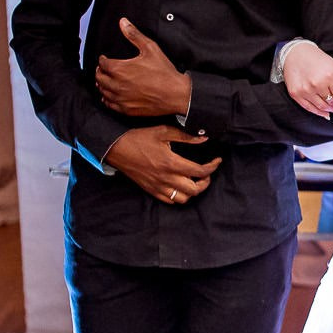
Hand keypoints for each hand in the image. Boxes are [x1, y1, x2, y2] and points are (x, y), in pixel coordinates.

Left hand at [96, 19, 191, 117]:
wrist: (176, 94)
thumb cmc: (164, 72)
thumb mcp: (150, 48)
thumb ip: (134, 35)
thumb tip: (123, 22)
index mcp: (119, 69)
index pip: (102, 63)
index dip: (103, 59)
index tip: (105, 59)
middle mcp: (117, 85)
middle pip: (99, 77)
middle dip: (100, 71)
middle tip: (104, 69)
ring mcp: (121, 99)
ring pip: (102, 91)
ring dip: (102, 84)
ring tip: (106, 80)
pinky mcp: (126, 109)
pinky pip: (109, 104)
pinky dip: (107, 98)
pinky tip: (110, 95)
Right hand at [104, 126, 221, 205]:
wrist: (116, 148)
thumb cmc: (139, 137)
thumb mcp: (163, 132)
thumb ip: (185, 136)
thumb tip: (204, 138)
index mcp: (171, 163)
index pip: (200, 171)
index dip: (213, 167)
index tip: (217, 161)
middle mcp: (166, 178)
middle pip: (195, 190)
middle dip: (205, 182)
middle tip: (206, 172)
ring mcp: (158, 186)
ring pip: (183, 198)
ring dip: (193, 191)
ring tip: (194, 180)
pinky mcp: (151, 190)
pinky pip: (169, 200)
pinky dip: (179, 196)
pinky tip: (180, 186)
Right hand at [284, 42, 332, 118]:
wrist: (295, 53)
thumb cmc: (317, 59)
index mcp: (329, 76)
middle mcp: (316, 84)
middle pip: (332, 103)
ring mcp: (305, 90)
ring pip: (322, 108)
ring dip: (331, 111)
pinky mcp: (295, 94)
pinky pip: (309, 108)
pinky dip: (319, 113)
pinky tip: (325, 113)